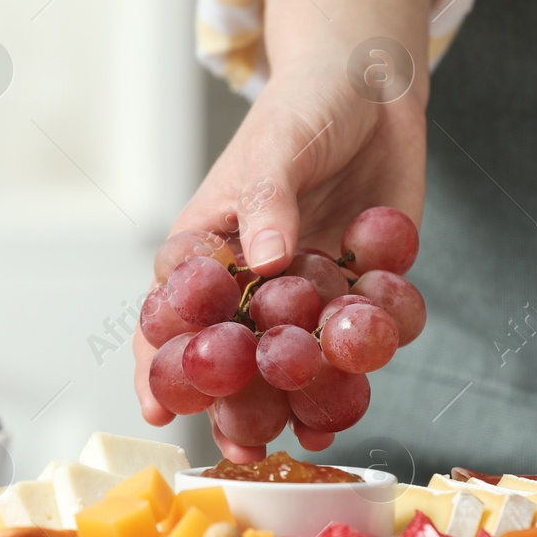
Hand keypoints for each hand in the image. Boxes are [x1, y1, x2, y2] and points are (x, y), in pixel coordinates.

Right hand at [133, 0, 435, 460]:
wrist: (374, 91)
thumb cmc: (303, 107)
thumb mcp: (278, 144)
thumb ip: (269, 199)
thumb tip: (265, 258)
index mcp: (208, 249)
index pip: (172, 314)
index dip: (162, 363)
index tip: (161, 410)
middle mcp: (252, 283)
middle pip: (234, 358)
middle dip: (236, 404)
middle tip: (244, 445)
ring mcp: (306, 294)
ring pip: (299, 361)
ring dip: (308, 394)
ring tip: (315, 429)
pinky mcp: (359, 292)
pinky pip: (364, 335)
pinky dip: (372, 348)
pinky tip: (375, 347)